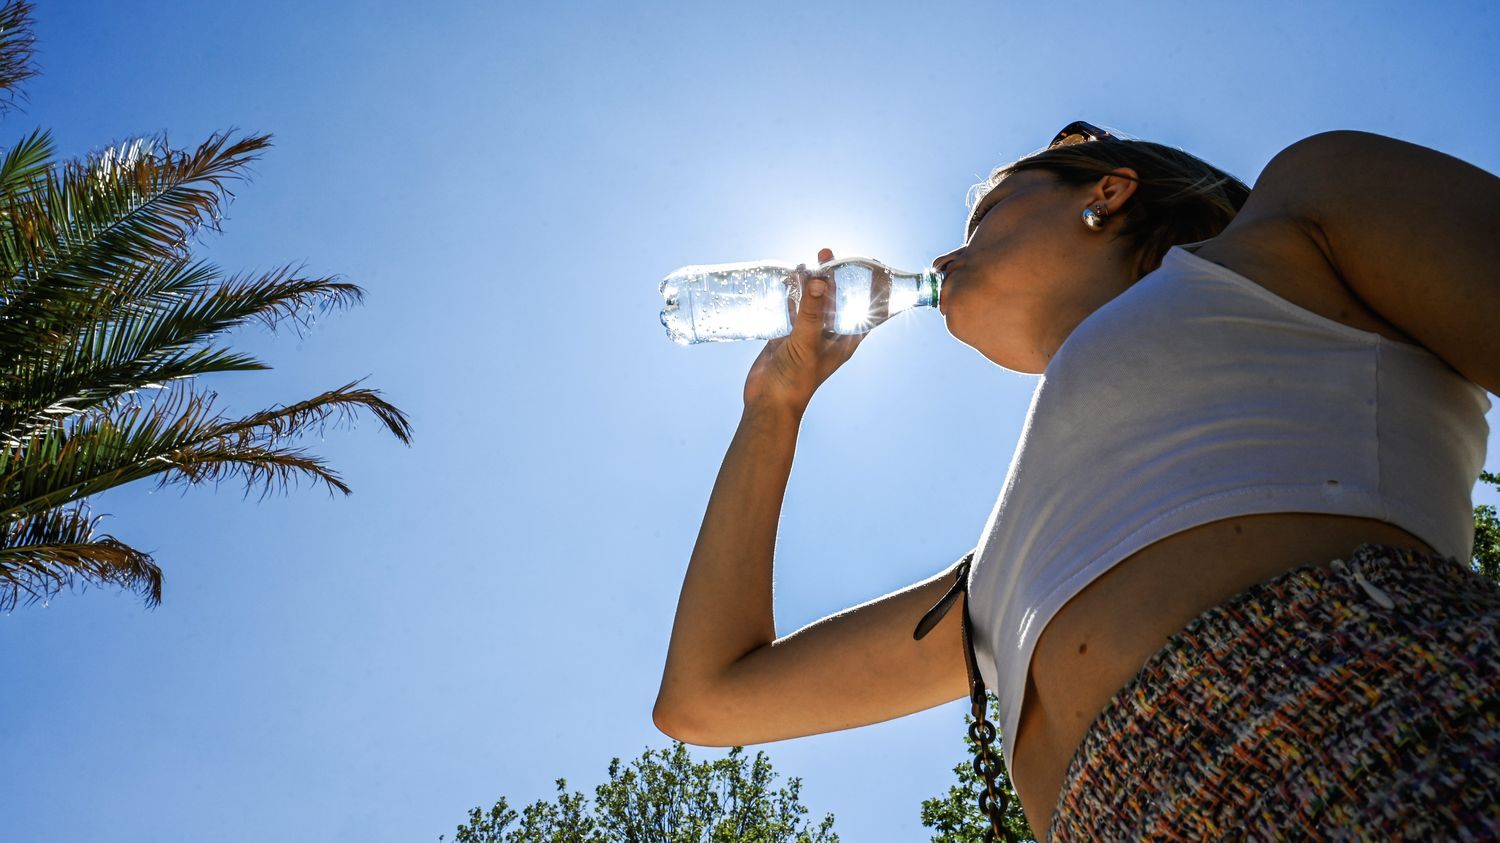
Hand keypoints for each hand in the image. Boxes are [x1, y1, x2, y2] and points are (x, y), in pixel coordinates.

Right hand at [743, 247, 865, 415]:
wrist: (768, 401)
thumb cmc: (795, 380)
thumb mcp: (807, 342)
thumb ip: (812, 312)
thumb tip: (820, 279)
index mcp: (846, 339)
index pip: (867, 310)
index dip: (872, 288)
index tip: (872, 265)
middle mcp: (830, 334)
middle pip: (838, 299)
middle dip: (835, 277)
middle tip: (828, 255)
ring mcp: (808, 333)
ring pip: (814, 301)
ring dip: (811, 282)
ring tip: (806, 261)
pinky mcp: (788, 334)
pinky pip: (793, 308)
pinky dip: (790, 293)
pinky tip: (785, 278)